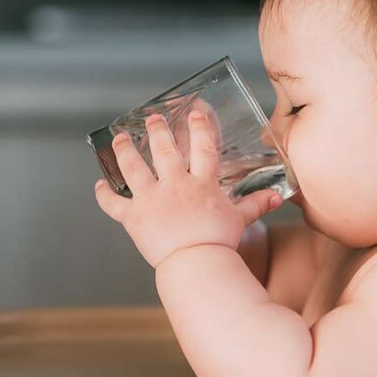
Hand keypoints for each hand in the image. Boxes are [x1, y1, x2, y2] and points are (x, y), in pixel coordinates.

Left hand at [94, 110, 283, 268]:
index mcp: (201, 184)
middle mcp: (175, 185)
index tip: (195, 112)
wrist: (196, 264)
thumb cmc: (218, 243)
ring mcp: (152, 200)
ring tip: (120, 139)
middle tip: (151, 118)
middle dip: (157, 130)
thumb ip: (255, 205)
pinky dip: (104, 195)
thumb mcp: (239, 220)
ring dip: (124, 151)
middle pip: (164, 150)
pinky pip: (114, 204)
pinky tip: (99, 185)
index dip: (200, 127)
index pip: (202, 147)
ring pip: (133, 168)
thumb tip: (277, 196)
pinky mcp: (134, 218)